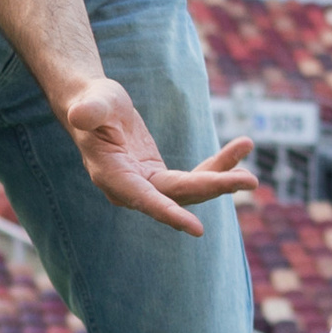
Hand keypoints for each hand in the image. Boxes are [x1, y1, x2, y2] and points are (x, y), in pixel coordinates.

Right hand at [63, 80, 256, 237]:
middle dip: (214, 187)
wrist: (95, 108)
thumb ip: (89, 112)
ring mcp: (149, 185)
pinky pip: (195, 175)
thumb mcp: (92, 103)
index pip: (144, 198)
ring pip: (192, 188)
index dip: (169, 213)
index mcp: (113, 177)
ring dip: (223, 178)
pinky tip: (242, 148)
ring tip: (251, 171)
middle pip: (178, 195)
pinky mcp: (161, 178)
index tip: (196, 229)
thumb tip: (80, 115)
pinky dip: (219, 164)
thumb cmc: (92, 103)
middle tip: (250, 180)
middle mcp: (132, 189)